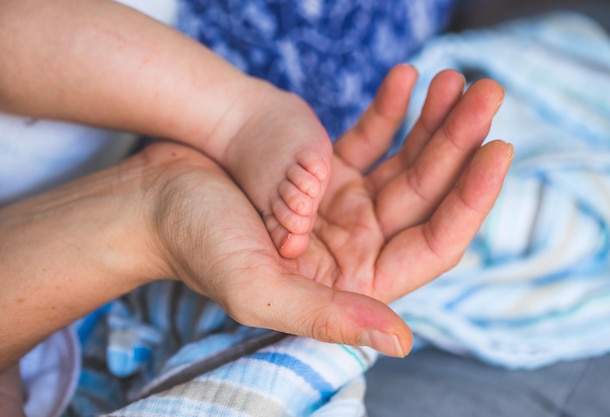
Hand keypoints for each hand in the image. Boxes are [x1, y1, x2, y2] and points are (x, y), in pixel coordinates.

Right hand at [153, 65, 512, 356]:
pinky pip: (369, 140)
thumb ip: (328, 316)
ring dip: (434, 122)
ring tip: (457, 79)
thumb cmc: (195, 245)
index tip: (497, 148)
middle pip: (426, 194)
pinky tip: (407, 79)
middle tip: (486, 91)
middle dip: (459, 143)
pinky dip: (390, 111)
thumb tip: (404, 341)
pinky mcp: (323, 174)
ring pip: (405, 162)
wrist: (152, 201)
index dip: (471, 199)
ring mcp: (342, 206)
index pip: (432, 243)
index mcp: (351, 281)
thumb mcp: (257, 289)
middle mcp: (356, 245)